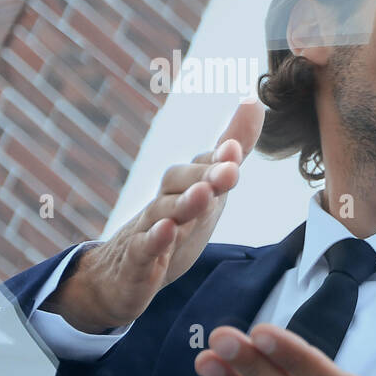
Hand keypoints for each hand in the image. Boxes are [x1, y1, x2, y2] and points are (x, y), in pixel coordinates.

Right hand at [44, 102, 263, 332]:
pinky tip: (168, 230)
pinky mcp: (137, 261)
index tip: (236, 147)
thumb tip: (254, 101)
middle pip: (181, 182)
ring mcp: (149, 230)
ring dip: (185, 202)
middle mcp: (166, 201)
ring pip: (164, 212)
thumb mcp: (209, 191)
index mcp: (185, 186)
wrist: (121, 274)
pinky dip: (155, 239)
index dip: (219, 157)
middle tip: (231, 169)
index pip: (202, 166)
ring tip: (205, 193)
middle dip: (206, 174)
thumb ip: (230, 153)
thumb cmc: (174, 225)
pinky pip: (144, 247)